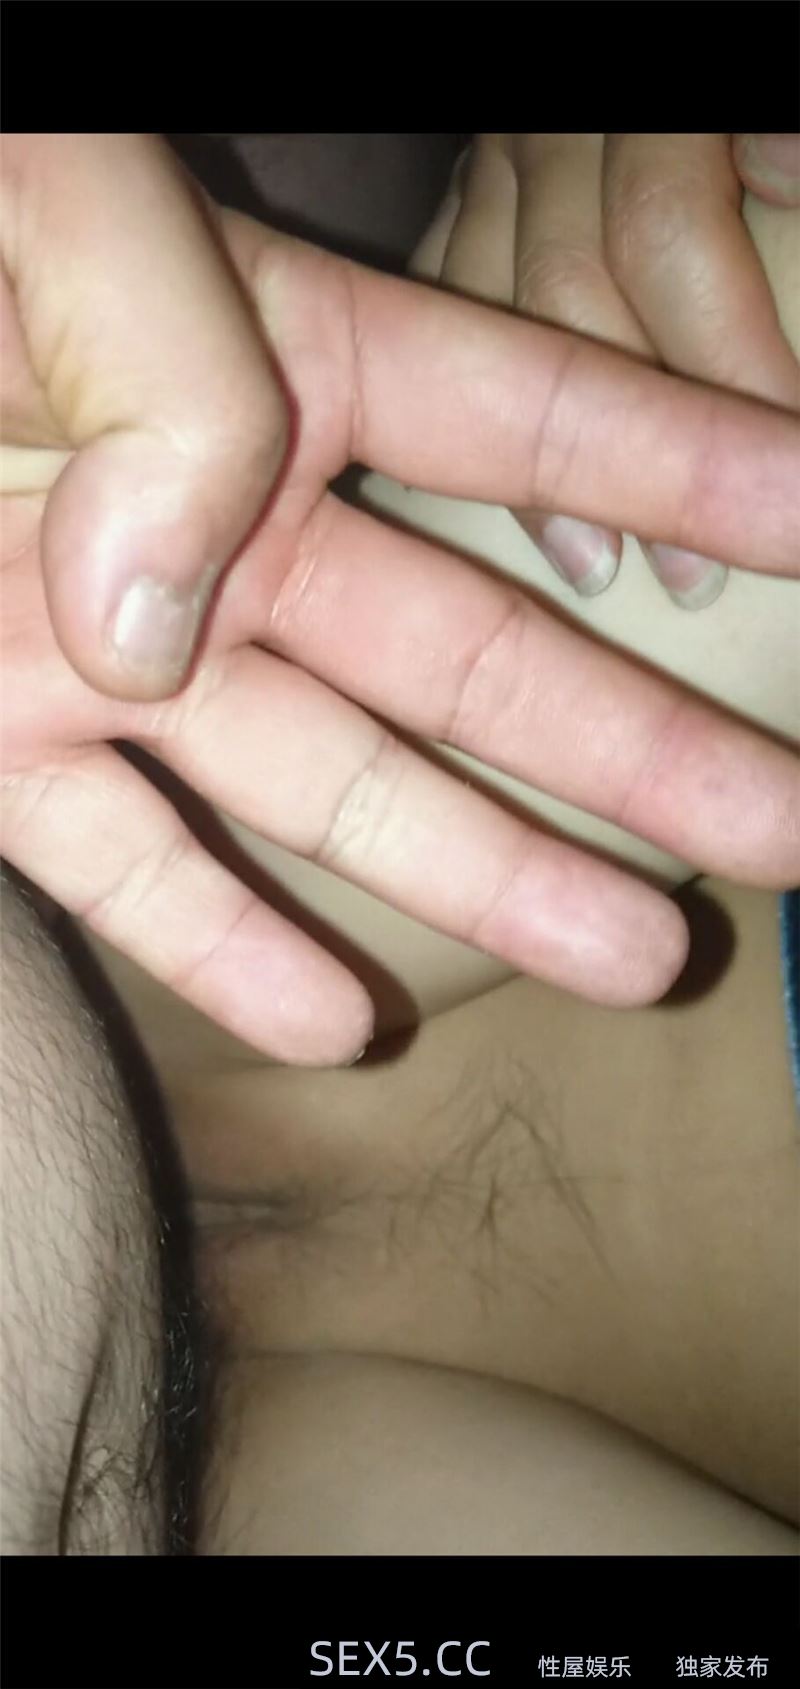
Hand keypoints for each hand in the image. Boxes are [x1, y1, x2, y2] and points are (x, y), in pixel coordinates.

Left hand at [3, 136, 798, 1062]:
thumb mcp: (41, 218)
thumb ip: (169, 388)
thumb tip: (189, 620)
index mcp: (261, 365)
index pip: (525, 429)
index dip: (690, 475)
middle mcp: (215, 528)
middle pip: (476, 653)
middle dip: (642, 745)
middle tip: (785, 826)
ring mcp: (116, 654)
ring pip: (334, 786)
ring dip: (487, 880)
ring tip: (638, 959)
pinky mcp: (2, 748)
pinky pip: (128, 864)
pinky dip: (221, 946)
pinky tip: (342, 1022)